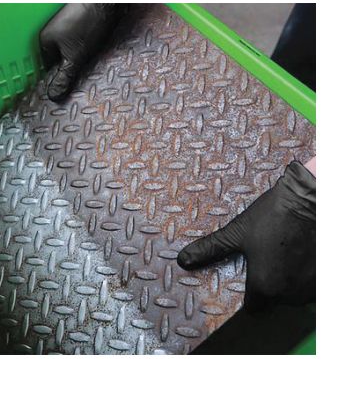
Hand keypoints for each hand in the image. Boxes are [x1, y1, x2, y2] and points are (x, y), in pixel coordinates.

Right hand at [40, 3, 123, 100]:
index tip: (68, 90)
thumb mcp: (75, 57)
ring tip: (90, 64)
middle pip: (58, 60)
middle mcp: (50, 32)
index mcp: (44, 41)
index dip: (58, 79)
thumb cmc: (88, 24)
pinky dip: (86, 50)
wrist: (105, 0)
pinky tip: (95, 51)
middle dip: (69, 70)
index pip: (48, 69)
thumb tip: (52, 96)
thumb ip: (64, 77)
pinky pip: (78, 43)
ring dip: (79, 60)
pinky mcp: (77, 23)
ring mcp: (63, 26)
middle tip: (82, 79)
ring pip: (69, 52)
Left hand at [177, 161, 315, 310]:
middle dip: (265, 284)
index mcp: (265, 286)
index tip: (245, 279)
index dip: (246, 295)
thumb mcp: (237, 232)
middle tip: (262, 261)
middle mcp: (289, 294)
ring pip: (291, 293)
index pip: (252, 308)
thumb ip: (209, 249)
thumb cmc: (272, 216)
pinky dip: (301, 275)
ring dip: (284, 280)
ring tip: (277, 255)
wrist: (309, 199)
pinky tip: (294, 254)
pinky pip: (308, 285)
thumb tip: (182, 260)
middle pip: (272, 300)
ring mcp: (310, 287)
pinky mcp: (324, 278)